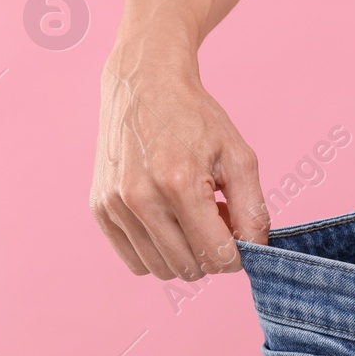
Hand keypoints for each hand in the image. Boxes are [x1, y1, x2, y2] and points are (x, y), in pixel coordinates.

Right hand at [89, 46, 268, 279]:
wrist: (144, 85)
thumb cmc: (196, 119)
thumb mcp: (238, 156)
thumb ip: (253, 209)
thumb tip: (255, 252)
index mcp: (179, 184)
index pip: (216, 256)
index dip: (237, 254)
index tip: (239, 233)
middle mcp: (140, 199)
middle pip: (189, 268)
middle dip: (211, 253)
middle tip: (216, 219)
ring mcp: (114, 206)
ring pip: (161, 269)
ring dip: (185, 254)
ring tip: (191, 218)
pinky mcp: (100, 209)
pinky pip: (135, 260)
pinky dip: (158, 252)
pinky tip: (168, 222)